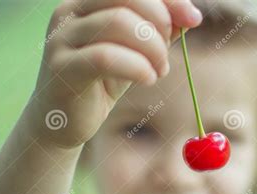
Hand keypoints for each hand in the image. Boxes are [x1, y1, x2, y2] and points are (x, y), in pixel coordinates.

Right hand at [28, 0, 201, 147]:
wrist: (66, 120)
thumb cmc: (102, 81)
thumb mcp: (135, 52)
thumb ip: (158, 31)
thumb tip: (190, 15)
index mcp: (87, 1)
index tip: (194, 19)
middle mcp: (70, 11)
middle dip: (160, 22)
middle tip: (166, 56)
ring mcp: (62, 37)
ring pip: (118, 22)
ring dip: (152, 48)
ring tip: (159, 71)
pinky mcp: (62, 67)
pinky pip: (106, 57)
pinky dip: (137, 67)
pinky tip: (148, 80)